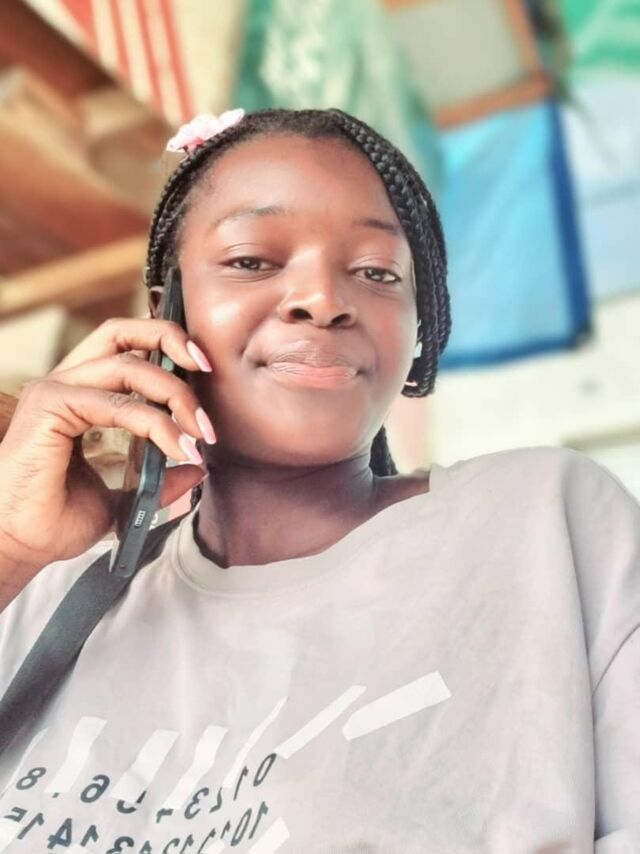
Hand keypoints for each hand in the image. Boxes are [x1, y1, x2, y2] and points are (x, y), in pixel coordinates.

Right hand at [0, 317, 213, 585]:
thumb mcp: (125, 497)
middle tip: (212, 376)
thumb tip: (197, 468)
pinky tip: (179, 447)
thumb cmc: (57, 520)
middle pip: (123, 334)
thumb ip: (159, 478)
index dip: (167, 344)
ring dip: (175, 395)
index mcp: (81, 393)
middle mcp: (66, 383)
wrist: (18, 548)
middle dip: (174, 342)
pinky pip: (116, 403)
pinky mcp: (49, 407)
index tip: (206, 369)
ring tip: (202, 433)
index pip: (125, 346)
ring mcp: (54, 391)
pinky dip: (155, 423)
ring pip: (127, 366)